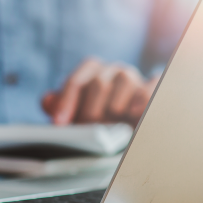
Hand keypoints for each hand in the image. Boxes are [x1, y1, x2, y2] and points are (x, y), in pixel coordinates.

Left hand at [42, 58, 159, 126]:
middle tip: (87, 131)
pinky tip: (135, 113)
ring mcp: (135, 78)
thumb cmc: (99, 120)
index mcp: (92, 71)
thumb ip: (59, 107)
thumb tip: (47, 101)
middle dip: (90, 111)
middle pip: (99, 82)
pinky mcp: (155, 88)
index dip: (66, 101)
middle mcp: (113, 70)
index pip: (77, 81)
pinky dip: (143, 97)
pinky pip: (150, 87)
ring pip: (124, 79)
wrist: (133, 127)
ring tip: (110, 126)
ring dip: (114, 107)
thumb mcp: (76, 116)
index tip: (59, 123)